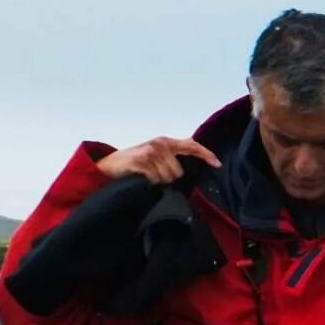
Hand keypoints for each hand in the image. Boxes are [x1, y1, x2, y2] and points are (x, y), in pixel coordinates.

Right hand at [96, 137, 219, 184]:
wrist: (107, 168)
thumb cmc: (133, 164)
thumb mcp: (154, 157)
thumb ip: (171, 158)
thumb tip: (190, 166)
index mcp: (165, 142)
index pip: (191, 145)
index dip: (206, 154)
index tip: (217, 164)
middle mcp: (159, 144)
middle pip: (178, 172)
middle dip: (168, 178)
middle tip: (152, 174)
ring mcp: (150, 152)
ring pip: (167, 177)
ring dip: (157, 181)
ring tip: (145, 176)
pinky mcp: (141, 162)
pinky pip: (155, 180)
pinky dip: (148, 183)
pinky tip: (140, 178)